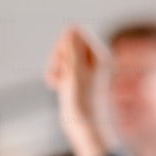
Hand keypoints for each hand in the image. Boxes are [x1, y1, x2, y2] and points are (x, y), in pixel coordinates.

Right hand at [45, 27, 111, 155]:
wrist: (85, 129)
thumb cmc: (81, 105)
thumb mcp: (75, 73)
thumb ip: (73, 48)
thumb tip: (73, 27)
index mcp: (101, 56)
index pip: (74, 32)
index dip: (62, 46)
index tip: (65, 65)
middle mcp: (97, 60)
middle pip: (67, 42)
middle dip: (58, 57)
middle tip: (60, 76)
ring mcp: (88, 69)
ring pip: (62, 54)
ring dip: (55, 66)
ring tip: (59, 83)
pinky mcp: (79, 78)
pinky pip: (61, 66)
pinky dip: (56, 74)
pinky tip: (57, 86)